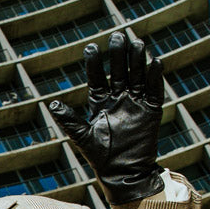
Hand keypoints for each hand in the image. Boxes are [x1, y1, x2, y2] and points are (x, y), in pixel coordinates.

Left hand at [49, 31, 163, 203]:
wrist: (124, 173)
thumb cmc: (101, 157)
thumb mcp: (83, 137)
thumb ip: (70, 121)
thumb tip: (54, 104)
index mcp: (100, 102)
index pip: (97, 77)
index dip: (95, 63)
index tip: (91, 47)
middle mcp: (118, 98)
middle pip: (119, 70)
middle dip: (119, 53)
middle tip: (118, 35)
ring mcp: (136, 103)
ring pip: (137, 75)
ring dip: (137, 60)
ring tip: (137, 43)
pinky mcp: (151, 110)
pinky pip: (154, 90)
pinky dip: (155, 76)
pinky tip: (155, 62)